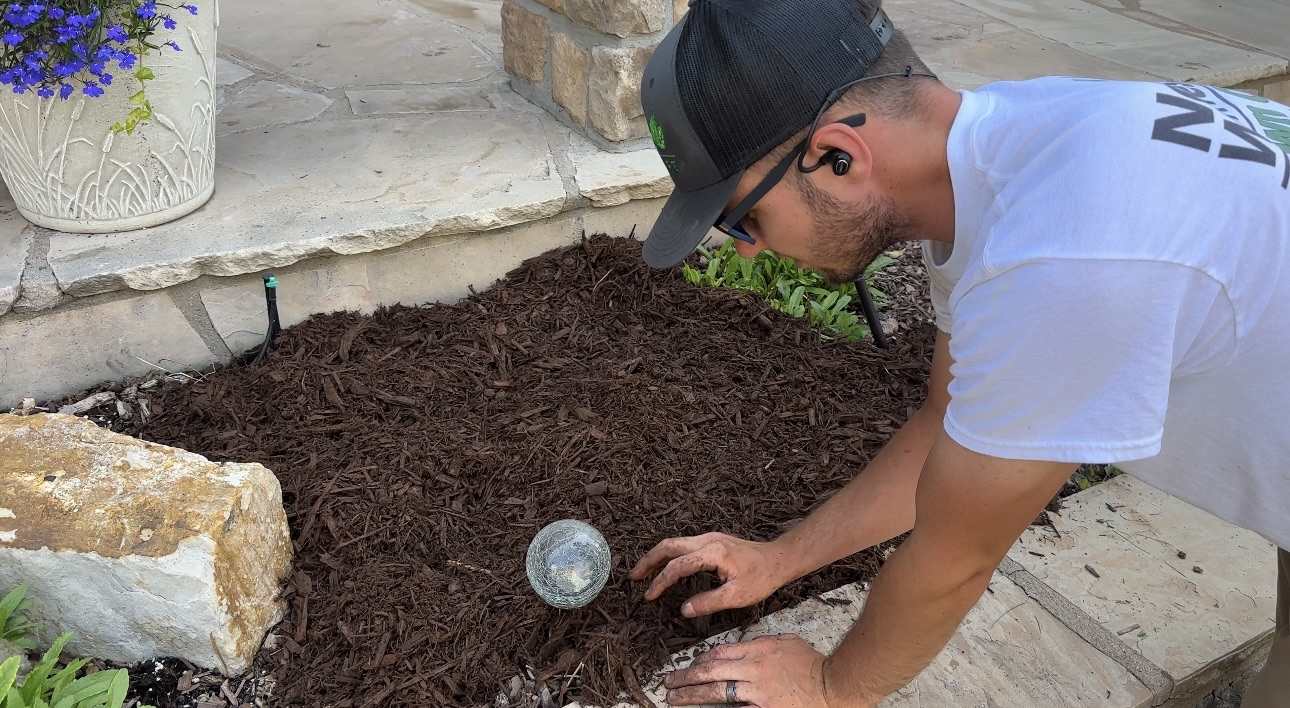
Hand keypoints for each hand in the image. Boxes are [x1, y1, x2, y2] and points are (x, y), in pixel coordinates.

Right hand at [628, 532, 791, 616]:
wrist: (779, 559)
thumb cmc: (762, 578)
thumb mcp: (737, 596)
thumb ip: (708, 603)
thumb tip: (683, 610)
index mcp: (712, 553)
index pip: (678, 566)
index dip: (660, 582)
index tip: (649, 596)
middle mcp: (707, 540)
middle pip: (669, 545)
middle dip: (649, 560)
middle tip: (633, 577)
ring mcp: (709, 537)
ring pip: (675, 542)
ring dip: (657, 556)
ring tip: (643, 573)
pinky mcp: (712, 541)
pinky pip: (684, 545)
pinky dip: (669, 555)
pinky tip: (666, 567)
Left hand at [662, 634, 871, 707]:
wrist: (833, 685)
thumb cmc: (812, 664)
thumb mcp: (787, 642)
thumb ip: (763, 643)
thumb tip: (746, 647)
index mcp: (757, 649)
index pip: (719, 652)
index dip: (700, 660)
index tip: (689, 666)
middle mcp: (752, 668)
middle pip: (710, 670)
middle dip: (686, 676)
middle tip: (668, 682)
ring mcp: (756, 690)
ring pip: (716, 690)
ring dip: (691, 694)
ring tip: (674, 697)